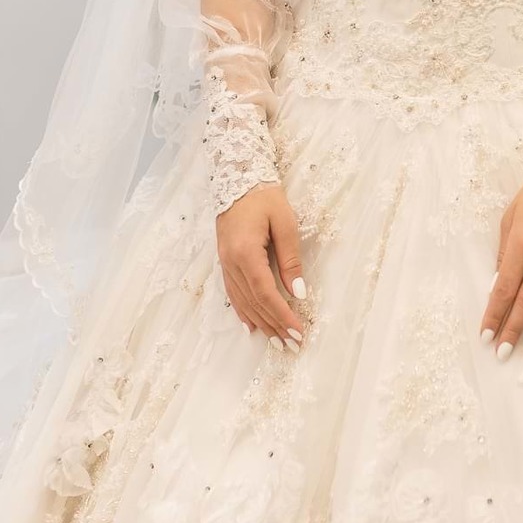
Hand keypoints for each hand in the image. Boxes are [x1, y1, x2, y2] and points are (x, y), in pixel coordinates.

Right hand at [216, 183, 305, 351]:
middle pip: (254, 302)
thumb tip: (298, 293)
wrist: (237, 177)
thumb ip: (291, 259)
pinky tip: (251, 325)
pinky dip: (244, 312)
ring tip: (276, 342)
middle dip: (274, 326)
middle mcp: (231, 262)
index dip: (281, 315)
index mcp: (245, 252)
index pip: (265, 293)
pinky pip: (233, 293)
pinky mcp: (225, 261)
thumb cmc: (264, 197)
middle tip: (292, 346)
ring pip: (242, 301)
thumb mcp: (285, 223)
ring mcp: (225, 263)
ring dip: (260, 323)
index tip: (297, 332)